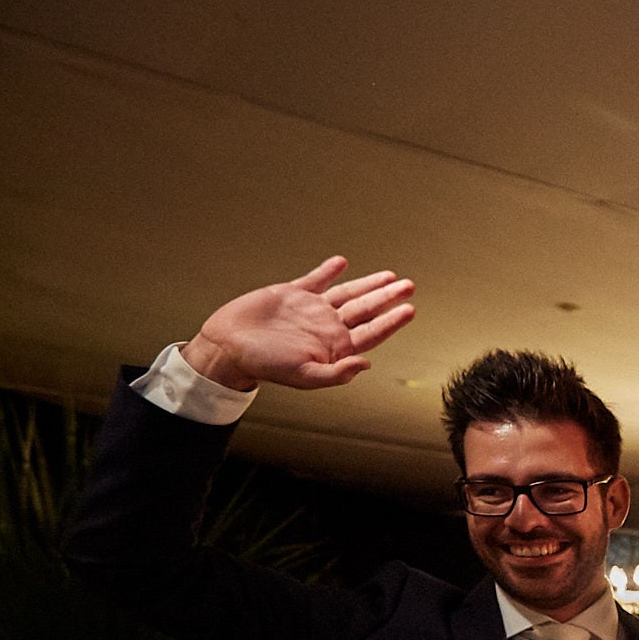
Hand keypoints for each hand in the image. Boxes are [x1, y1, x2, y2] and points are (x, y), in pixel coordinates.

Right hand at [182, 256, 414, 391]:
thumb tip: (365, 365)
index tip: (410, 309)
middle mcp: (327, 327)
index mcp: (333, 347)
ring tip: (390, 276)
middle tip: (410, 286)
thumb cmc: (264, 366)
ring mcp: (311, 309)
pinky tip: (342, 263)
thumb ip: (336, 373)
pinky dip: (329, 271)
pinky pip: (316, 279)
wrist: (228, 346)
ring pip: (347, 293)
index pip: (371, 333)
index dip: (391, 322)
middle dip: (388, 298)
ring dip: (368, 284)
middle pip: (365, 309)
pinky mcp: (292, 293)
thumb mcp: (303, 376)